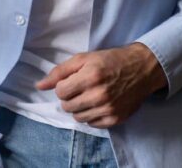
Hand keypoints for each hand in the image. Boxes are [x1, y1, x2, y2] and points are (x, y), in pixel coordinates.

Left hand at [36, 43, 166, 128]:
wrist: (141, 69)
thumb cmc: (111, 60)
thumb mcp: (84, 59)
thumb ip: (60, 71)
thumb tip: (40, 85)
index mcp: (90, 76)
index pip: (60, 92)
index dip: (63, 86)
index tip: (72, 81)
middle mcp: (99, 94)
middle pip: (67, 106)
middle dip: (70, 97)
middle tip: (81, 88)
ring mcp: (108, 108)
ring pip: (78, 117)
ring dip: (79, 107)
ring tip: (89, 96)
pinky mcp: (116, 119)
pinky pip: (92, 124)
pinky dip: (91, 115)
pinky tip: (98, 104)